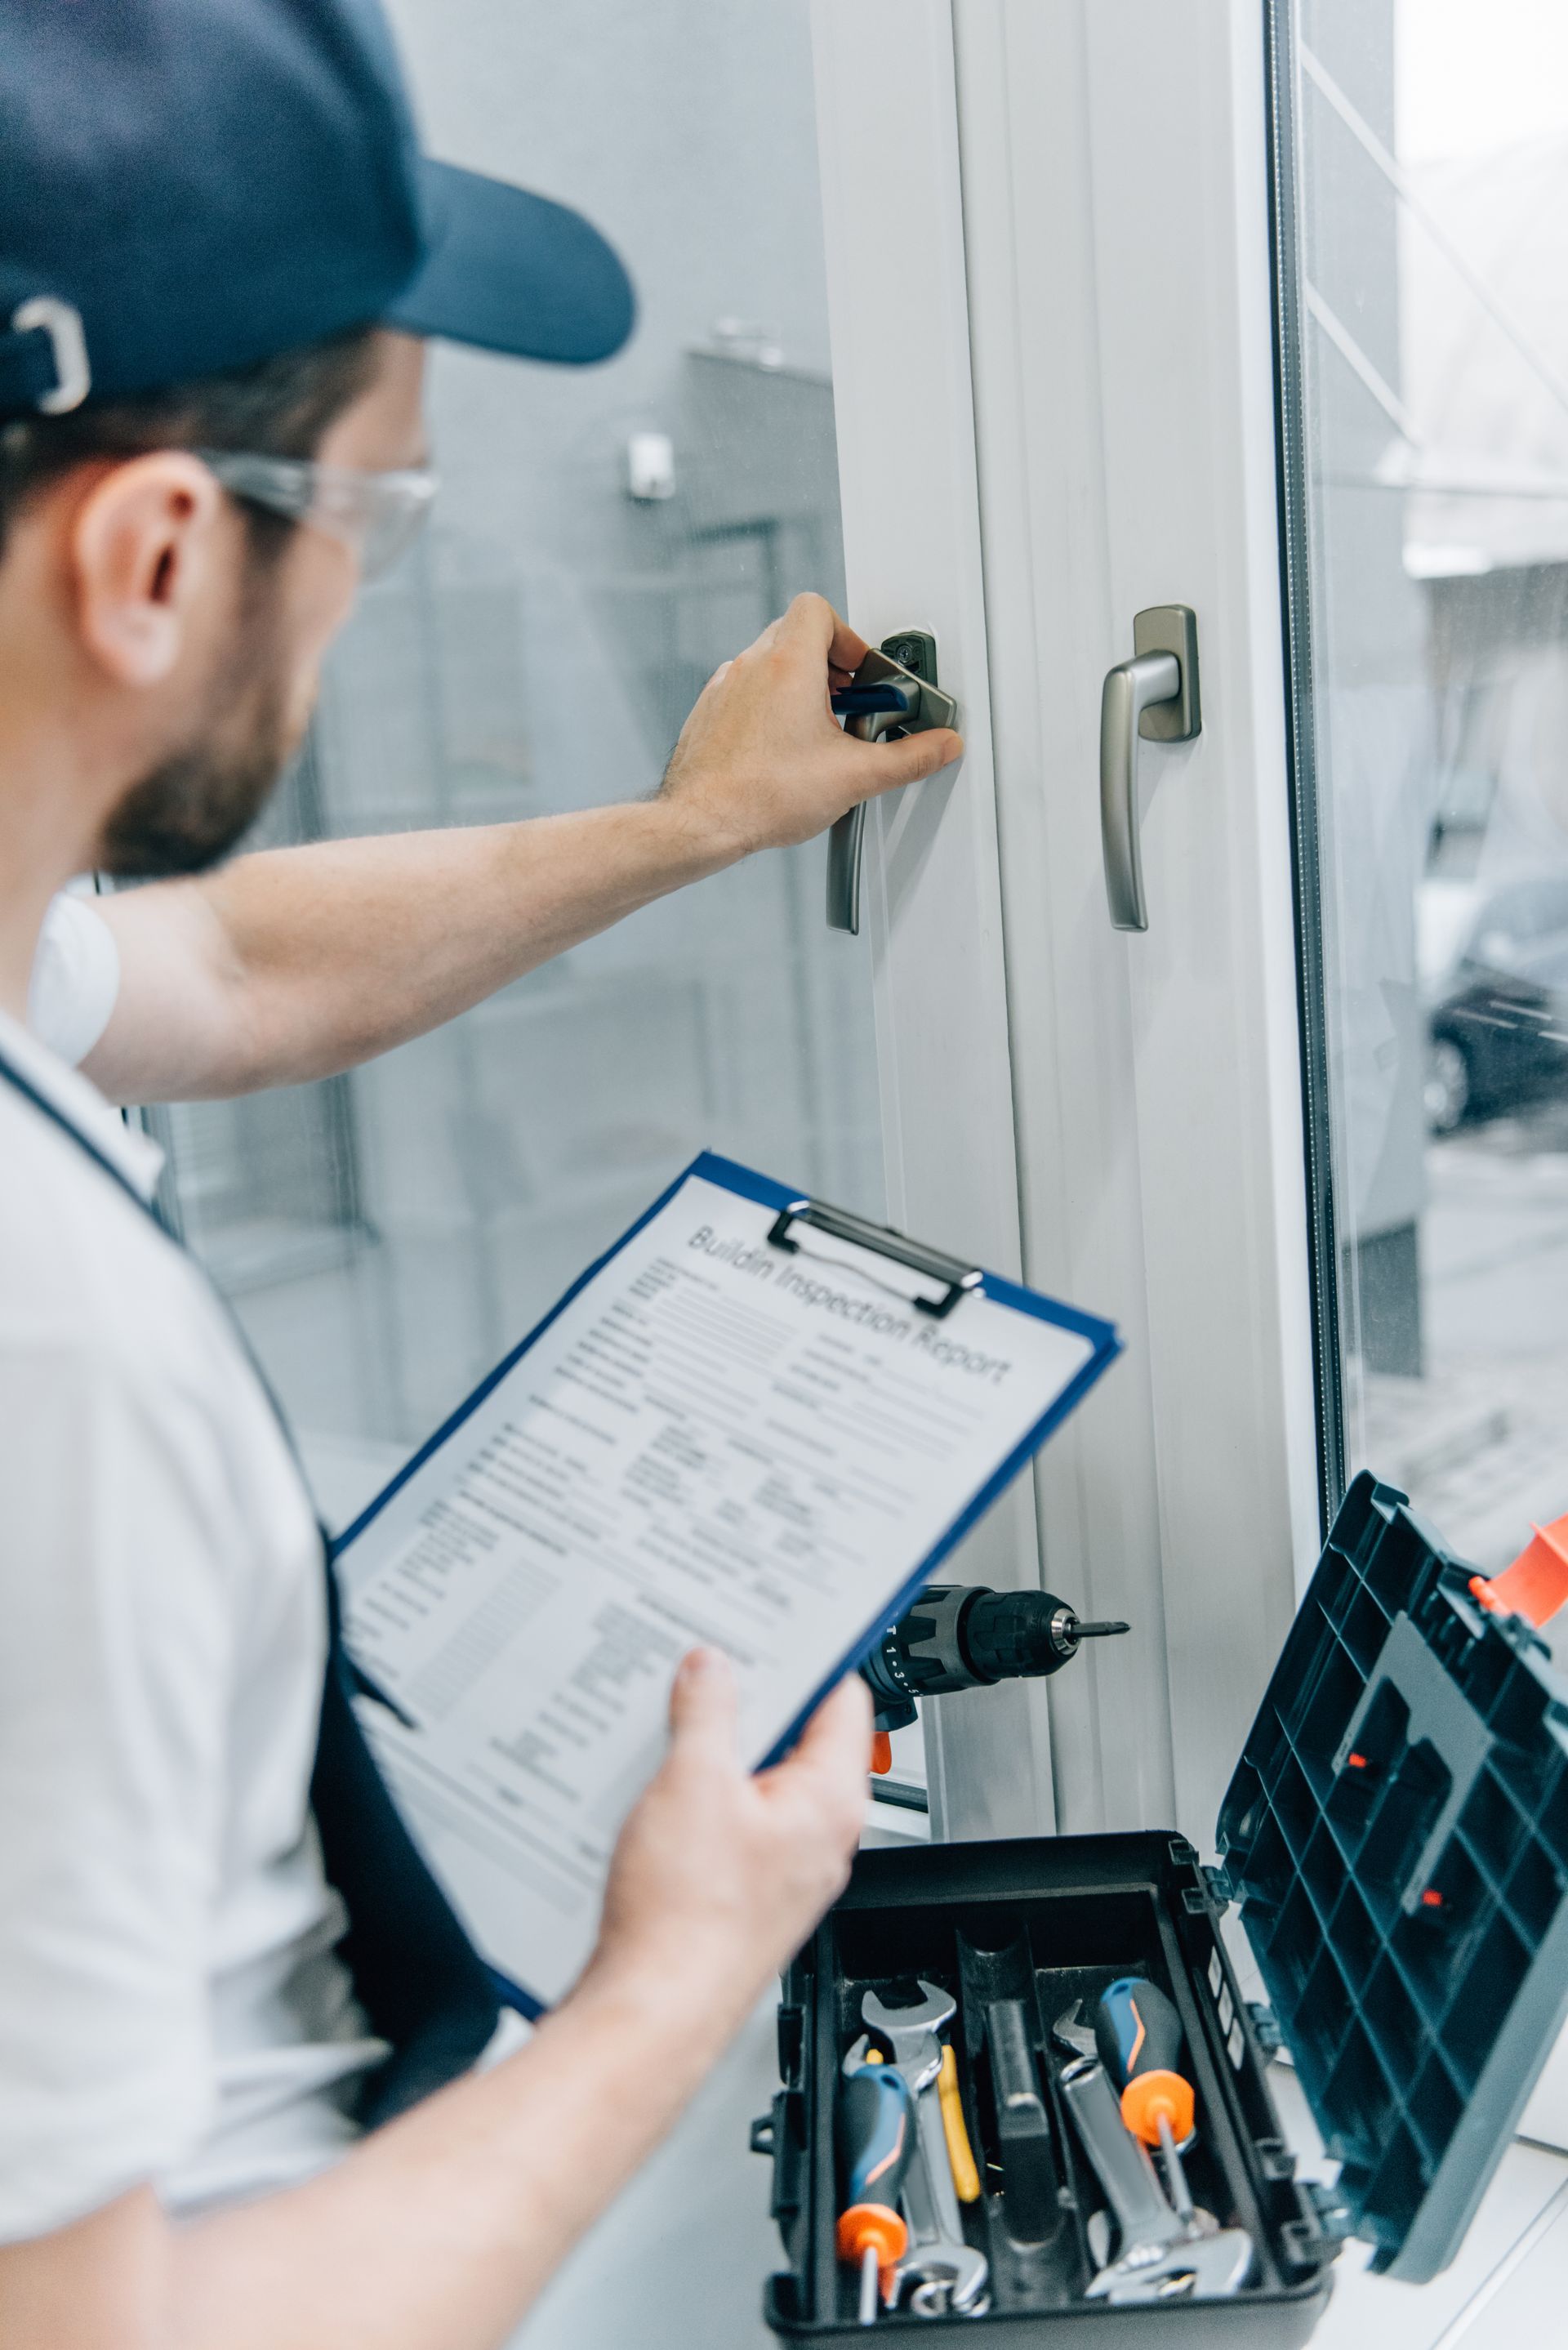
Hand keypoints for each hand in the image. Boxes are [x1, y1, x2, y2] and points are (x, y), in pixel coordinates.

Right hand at [587, 1650, 870, 2034]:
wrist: (651, 2013)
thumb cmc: (687, 1921)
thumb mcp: (692, 1783)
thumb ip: (707, 1711)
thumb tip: (715, 1669)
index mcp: (830, 1801)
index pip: (842, 1701)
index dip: (809, 1654)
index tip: (774, 1626)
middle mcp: (819, 1838)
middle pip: (796, 1739)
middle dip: (749, 1702)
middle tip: (706, 1669)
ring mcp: (780, 1869)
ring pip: (756, 1783)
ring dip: (716, 1753)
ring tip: (672, 1727)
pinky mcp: (740, 1894)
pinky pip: (728, 1823)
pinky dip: (697, 1799)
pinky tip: (655, 1792)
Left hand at [658, 592, 963, 861]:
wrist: (701, 823)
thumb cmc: (761, 797)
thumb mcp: (854, 777)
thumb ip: (908, 758)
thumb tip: (939, 747)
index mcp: (788, 664)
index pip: (818, 609)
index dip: (848, 636)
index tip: (861, 673)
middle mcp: (752, 666)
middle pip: (796, 633)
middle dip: (829, 664)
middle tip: (847, 703)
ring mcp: (725, 687)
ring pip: (769, 663)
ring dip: (799, 685)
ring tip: (818, 730)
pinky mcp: (709, 712)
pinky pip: (745, 691)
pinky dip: (769, 707)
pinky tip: (782, 749)